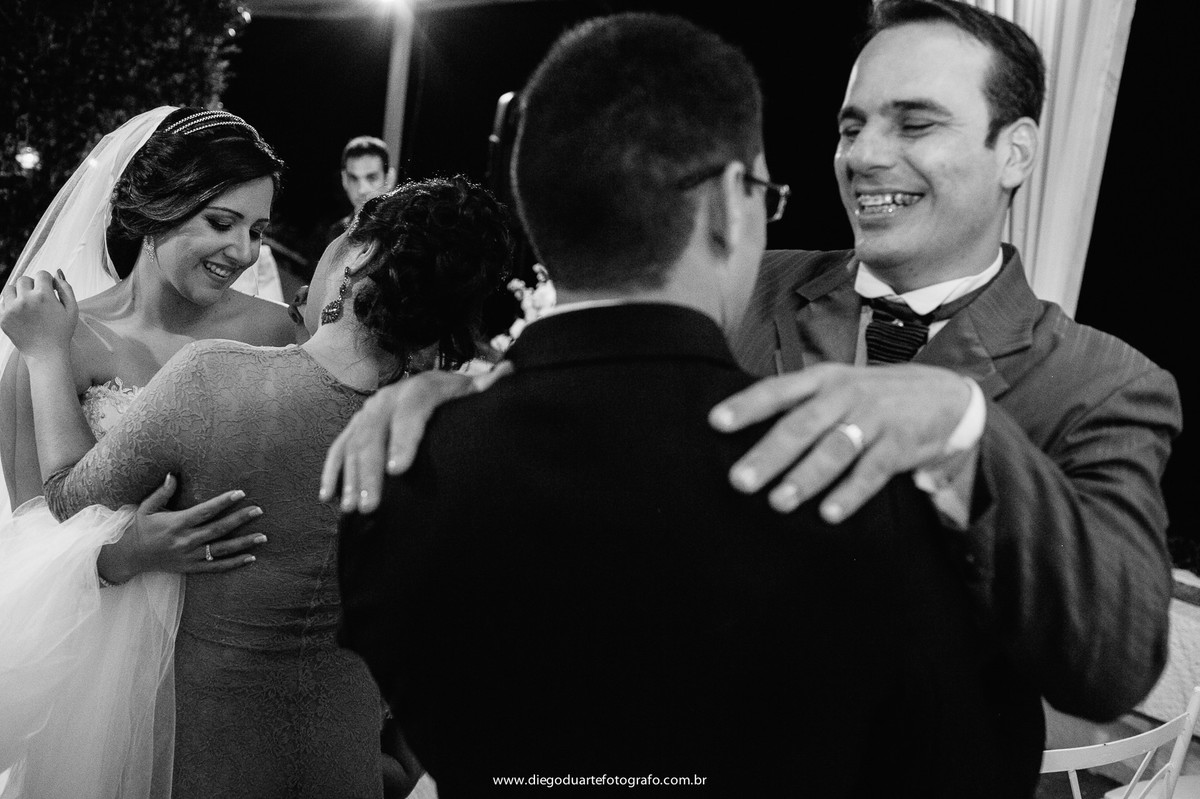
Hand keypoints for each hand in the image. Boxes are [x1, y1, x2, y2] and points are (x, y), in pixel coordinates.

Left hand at [0, 269, 77, 359]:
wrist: (46, 354)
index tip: (49, 290)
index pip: (41, 274)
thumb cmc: (61, 331)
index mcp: (44, 296)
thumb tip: (57, 272)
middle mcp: (25, 300)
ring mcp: (11, 309)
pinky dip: (11, 304)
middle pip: (24, 279)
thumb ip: (66, 288)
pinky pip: (3, 301)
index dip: (47, 281)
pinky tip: (21, 313)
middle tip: (39, 299)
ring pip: (10, 288)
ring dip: (18, 292)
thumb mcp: (72, 309)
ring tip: (27, 304)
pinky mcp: (3, 317)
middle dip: (32, 286)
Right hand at [97, 473, 266, 582]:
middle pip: (218, 529)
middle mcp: (185, 541)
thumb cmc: (140, 528)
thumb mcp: (146, 508)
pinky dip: (235, 564)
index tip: (240, 493)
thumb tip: (172, 474)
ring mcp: (189, 556)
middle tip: (259, 510)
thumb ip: (162, 492)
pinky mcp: (191, 568)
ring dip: (243, 543)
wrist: (130, 557)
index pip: (205, 511)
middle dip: (240, 519)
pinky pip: (216, 567)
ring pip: (221, 550)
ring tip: (263, 536)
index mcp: (176, 523)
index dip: (223, 502)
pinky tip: (251, 558)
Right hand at [320, 361, 512, 512]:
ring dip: (351, 478)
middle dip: (371, 472)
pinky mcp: (355, 426)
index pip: (410, 413)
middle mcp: (389, 398)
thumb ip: (487, 387)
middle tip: (372, 507)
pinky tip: (328, 497)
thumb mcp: (472, 390)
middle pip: (374, 434)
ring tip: (352, 509)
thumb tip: (508, 371)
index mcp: (421, 389)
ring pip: (354, 445)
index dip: (404, 440)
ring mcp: (369, 412)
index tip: (399, 471)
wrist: (431, 387)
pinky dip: (332, 472)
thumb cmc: (458, 398)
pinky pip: (338, 448)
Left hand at [709, 362, 971, 521]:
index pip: (778, 390)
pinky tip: (829, 514)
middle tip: (739, 481)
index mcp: (823, 380)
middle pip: (801, 426)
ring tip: (778, 502)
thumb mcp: (836, 386)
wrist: (946, 394)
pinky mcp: (900, 445)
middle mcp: (845, 396)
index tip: (715, 423)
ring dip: (805, 477)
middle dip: (769, 455)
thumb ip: (798, 405)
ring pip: (834, 449)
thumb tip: (743, 432)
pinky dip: (850, 493)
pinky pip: (872, 472)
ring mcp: (874, 419)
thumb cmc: (873, 396)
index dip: (746, 405)